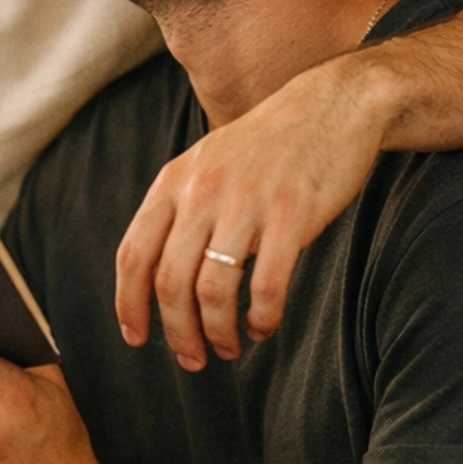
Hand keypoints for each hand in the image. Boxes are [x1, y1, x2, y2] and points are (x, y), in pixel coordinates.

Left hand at [115, 49, 391, 368]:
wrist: (333, 104)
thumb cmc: (270, 144)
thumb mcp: (208, 163)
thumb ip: (181, 208)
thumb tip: (157, 273)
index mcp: (175, 181)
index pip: (134, 254)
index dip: (129, 304)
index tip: (136, 338)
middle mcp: (202, 191)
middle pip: (170, 283)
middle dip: (176, 332)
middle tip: (192, 359)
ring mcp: (247, 202)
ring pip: (213, 291)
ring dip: (217, 332)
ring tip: (228, 348)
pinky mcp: (292, 214)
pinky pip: (267, 286)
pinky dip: (262, 318)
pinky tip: (264, 327)